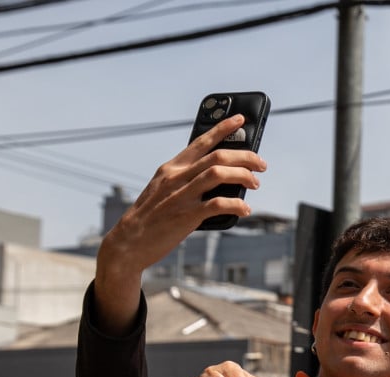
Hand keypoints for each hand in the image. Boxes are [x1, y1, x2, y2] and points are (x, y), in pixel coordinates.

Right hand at [94, 115, 266, 334]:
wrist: (128, 242)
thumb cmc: (150, 216)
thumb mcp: (163, 188)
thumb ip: (186, 178)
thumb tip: (219, 177)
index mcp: (171, 167)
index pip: (201, 141)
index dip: (223, 128)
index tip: (241, 120)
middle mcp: (177, 177)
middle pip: (217, 156)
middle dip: (245, 156)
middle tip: (261, 164)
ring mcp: (181, 195)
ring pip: (218, 174)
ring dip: (243, 176)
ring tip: (255, 183)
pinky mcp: (186, 216)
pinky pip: (218, 204)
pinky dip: (236, 205)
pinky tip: (245, 210)